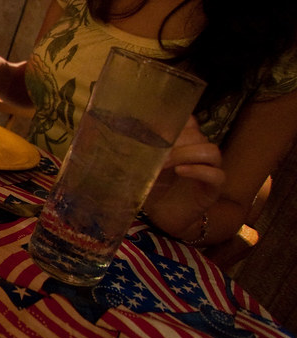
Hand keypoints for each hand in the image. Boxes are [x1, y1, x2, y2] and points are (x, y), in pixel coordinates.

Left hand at [143, 117, 225, 237]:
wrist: (159, 216)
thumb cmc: (151, 187)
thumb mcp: (143, 165)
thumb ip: (138, 150)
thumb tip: (120, 136)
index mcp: (184, 142)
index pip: (189, 121)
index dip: (174, 121)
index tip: (152, 129)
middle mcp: (199, 152)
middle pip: (198, 135)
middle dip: (175, 141)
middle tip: (155, 154)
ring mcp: (210, 169)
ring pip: (210, 151)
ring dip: (186, 154)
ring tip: (165, 164)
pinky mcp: (213, 189)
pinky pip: (216, 175)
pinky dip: (198, 171)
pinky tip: (180, 172)